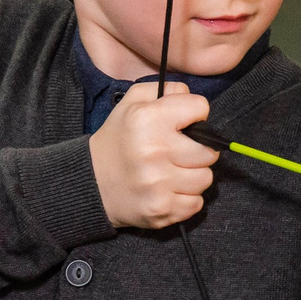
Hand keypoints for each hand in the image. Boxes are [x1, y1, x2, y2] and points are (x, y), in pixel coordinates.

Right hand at [90, 84, 217, 229]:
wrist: (91, 182)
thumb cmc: (119, 139)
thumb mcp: (133, 101)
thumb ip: (167, 89)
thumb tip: (194, 100)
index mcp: (148, 119)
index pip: (200, 107)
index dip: (195, 114)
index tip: (183, 124)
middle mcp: (155, 151)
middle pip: (209, 151)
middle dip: (198, 150)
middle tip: (179, 152)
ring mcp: (159, 184)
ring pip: (205, 178)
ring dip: (193, 175)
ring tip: (173, 172)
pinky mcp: (162, 210)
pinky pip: (196, 203)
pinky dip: (186, 198)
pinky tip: (169, 190)